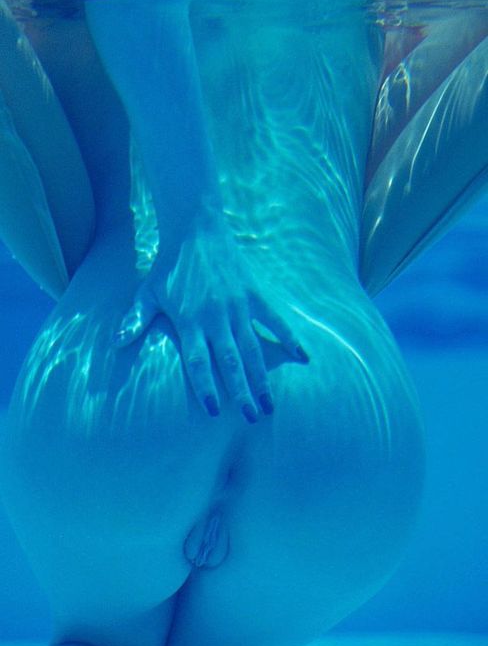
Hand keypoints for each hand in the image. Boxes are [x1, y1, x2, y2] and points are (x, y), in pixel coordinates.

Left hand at [113, 220, 309, 421]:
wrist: (195, 228)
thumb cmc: (169, 266)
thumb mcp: (147, 293)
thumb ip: (135, 320)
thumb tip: (114, 344)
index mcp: (190, 320)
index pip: (198, 361)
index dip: (206, 386)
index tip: (214, 411)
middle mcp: (216, 316)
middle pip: (230, 361)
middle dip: (241, 391)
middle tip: (252, 417)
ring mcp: (238, 305)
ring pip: (253, 348)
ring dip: (263, 377)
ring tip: (271, 403)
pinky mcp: (254, 294)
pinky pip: (275, 320)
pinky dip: (289, 338)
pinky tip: (302, 358)